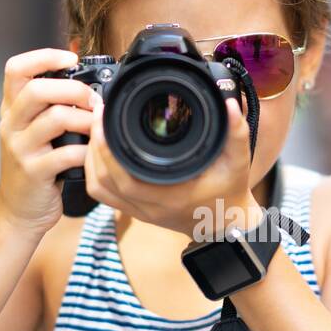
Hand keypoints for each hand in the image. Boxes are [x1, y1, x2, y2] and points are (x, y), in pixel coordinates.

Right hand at [0, 48, 96, 235]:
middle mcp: (11, 124)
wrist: (18, 210)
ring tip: (97, 127)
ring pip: (55, 119)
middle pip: (37, 90)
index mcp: (12, 109)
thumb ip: (50, 107)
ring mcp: (20, 148)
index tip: (70, 58)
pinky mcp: (33, 172)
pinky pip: (66, 154)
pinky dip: (87, 151)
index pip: (15, 69)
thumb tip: (88, 85)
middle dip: (74, 89)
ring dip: (86, 120)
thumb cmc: (34, 166)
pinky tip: (93, 154)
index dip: (44, 57)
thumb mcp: (33, 132)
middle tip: (93, 100)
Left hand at [83, 95, 260, 240]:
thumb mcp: (238, 162)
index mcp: (170, 195)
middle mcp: (150, 207)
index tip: (104, 117)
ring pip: (99, 189)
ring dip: (91, 160)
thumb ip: (236, 133)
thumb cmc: (230, 193)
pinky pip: (104, 194)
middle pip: (103, 180)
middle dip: (94, 145)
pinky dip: (95, 172)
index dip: (106, 149)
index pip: (124, 177)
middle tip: (97, 115)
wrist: (226, 224)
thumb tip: (229, 105)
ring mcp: (141, 211)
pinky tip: (100, 152)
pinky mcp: (137, 211)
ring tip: (95, 130)